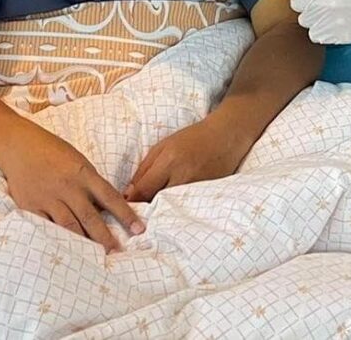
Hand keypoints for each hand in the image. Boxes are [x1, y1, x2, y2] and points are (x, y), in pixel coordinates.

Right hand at [0, 120, 143, 250]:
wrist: (17, 145)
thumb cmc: (51, 150)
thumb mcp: (76, 160)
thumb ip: (90, 182)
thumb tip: (108, 207)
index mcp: (82, 173)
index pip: (110, 197)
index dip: (126, 215)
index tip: (139, 230)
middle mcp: (67, 187)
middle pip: (90, 218)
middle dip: (106, 238)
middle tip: (118, 253)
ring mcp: (48, 198)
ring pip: (69, 227)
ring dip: (84, 244)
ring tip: (95, 258)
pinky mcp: (31, 207)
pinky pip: (46, 228)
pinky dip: (57, 240)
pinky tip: (66, 251)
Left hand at [125, 117, 249, 201]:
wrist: (225, 138)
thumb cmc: (191, 139)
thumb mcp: (162, 147)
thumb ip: (144, 169)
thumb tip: (129, 193)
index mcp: (169, 161)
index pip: (144, 189)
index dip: (132, 200)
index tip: (125, 205)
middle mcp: (183, 177)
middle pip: (156, 202)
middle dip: (145, 207)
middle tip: (136, 213)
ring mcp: (197, 188)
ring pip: (170, 208)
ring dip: (160, 211)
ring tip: (153, 212)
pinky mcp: (206, 196)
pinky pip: (185, 208)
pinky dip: (176, 209)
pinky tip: (172, 210)